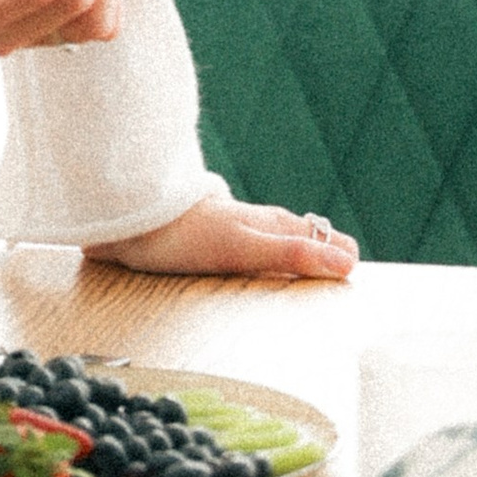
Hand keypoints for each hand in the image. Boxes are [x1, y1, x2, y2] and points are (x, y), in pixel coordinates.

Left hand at [85, 193, 357, 282]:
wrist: (123, 213)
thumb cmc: (182, 232)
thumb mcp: (244, 247)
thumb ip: (291, 254)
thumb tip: (346, 263)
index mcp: (262, 223)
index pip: (308, 234)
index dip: (331, 248)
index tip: (353, 261)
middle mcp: (245, 222)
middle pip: (287, 230)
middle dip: (312, 242)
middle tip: (338, 255)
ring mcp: (219, 225)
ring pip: (260, 231)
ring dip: (281, 242)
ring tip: (295, 252)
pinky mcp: (194, 234)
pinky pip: (233, 239)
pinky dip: (249, 246)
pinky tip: (236, 250)